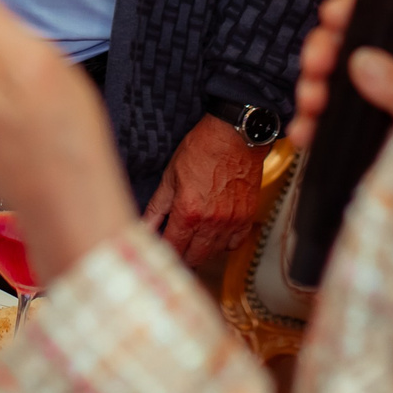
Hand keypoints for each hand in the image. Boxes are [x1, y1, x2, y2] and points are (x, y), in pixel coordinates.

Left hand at [142, 116, 266, 268]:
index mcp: (188, 212)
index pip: (173, 248)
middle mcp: (212, 222)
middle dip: (182, 254)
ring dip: (201, 250)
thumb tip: (144, 227)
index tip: (160, 246)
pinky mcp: (247, 217)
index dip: (164, 250)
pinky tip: (214, 232)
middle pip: (194, 257)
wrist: (235, 134)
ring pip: (214, 253)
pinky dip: (223, 243)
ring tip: (193, 237)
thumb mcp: (170, 176)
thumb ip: (157, 207)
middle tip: (176, 243)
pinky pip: (234, 243)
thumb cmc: (201, 149)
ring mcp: (232, 221)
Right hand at [289, 0, 392, 148]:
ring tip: (311, 103)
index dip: (353, 11)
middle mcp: (388, 73)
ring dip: (311, 88)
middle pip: (344, 47)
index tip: (332, 15)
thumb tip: (361, 61)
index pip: (382, 19)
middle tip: (316, 65)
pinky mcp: (355, 135)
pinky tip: (304, 132)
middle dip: (322, 52)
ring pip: (328, 83)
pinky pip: (324, 124)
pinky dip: (308, 126)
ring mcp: (368, 104)